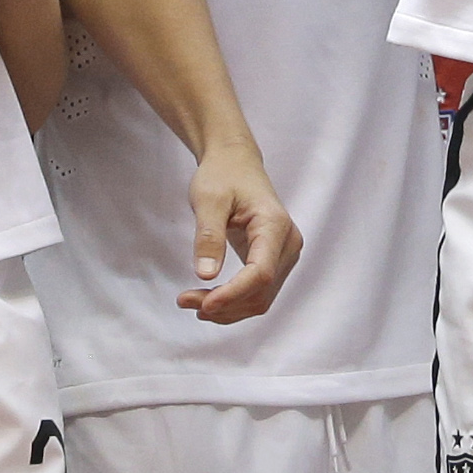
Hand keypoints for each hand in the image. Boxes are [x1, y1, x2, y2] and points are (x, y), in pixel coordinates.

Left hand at [175, 136, 303, 323]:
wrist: (235, 163)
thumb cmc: (223, 175)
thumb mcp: (208, 200)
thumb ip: (208, 236)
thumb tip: (205, 275)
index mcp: (275, 225)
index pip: (261, 272)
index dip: (233, 293)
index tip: (204, 304)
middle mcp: (287, 243)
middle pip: (261, 291)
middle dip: (225, 305)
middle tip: (185, 301)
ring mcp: (284, 254)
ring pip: (261, 298)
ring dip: (228, 308)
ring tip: (191, 302)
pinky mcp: (274, 261)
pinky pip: (258, 292)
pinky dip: (233, 302)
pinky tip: (209, 300)